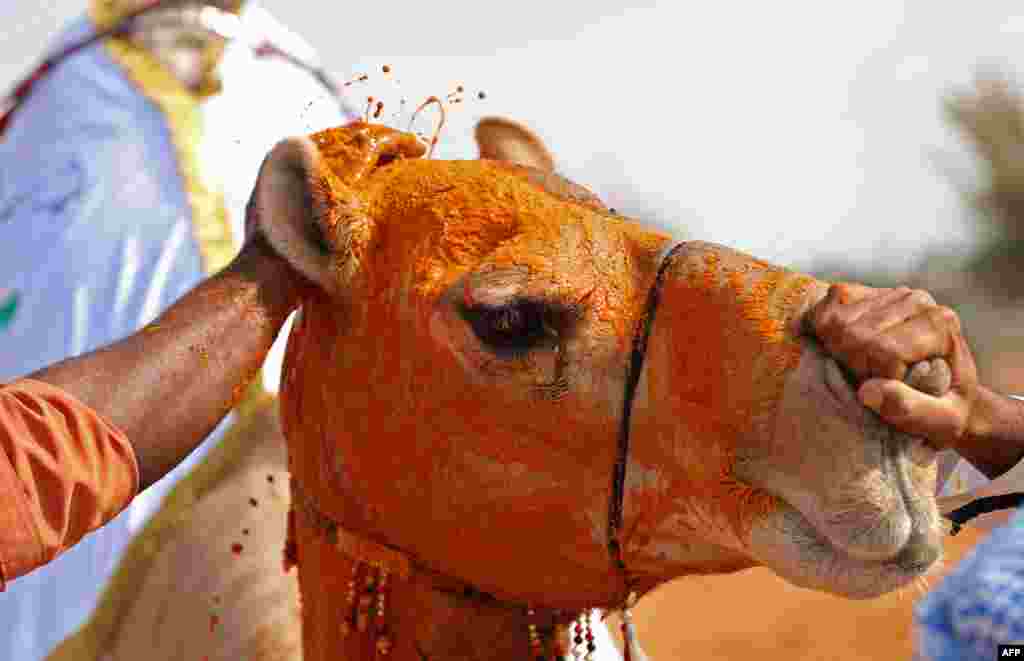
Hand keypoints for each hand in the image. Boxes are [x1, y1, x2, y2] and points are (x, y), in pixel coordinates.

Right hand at [806, 283, 979, 449]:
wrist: (951, 391)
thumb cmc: (948, 409)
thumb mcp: (942, 421)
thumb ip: (911, 410)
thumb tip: (867, 392)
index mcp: (939, 325)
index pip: (882, 350)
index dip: (874, 378)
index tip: (888, 390)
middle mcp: (917, 301)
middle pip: (854, 334)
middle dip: (852, 365)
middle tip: (870, 381)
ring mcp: (891, 294)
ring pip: (836, 320)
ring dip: (837, 350)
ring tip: (860, 367)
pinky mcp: (870, 293)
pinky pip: (827, 305)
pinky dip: (820, 327)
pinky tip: (837, 347)